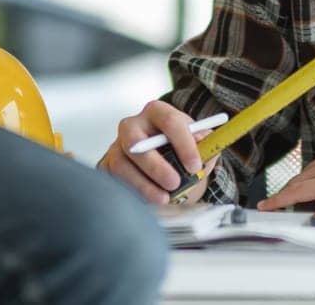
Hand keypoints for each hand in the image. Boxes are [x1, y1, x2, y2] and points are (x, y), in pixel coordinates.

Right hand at [98, 100, 222, 204]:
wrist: (160, 158)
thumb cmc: (179, 150)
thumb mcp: (196, 144)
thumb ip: (206, 144)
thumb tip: (208, 147)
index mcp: (156, 112)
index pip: (169, 121)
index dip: (183, 143)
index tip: (195, 165)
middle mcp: (132, 125)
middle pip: (136, 142)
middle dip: (156, 166)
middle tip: (175, 184)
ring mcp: (115, 146)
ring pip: (121, 165)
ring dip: (143, 185)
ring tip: (164, 200)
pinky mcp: (106, 166)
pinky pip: (112, 181)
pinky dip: (130, 193)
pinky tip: (146, 203)